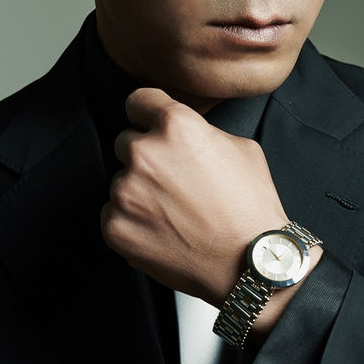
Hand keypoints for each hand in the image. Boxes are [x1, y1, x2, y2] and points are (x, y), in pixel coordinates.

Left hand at [100, 88, 288, 306]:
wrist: (249, 263)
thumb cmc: (250, 207)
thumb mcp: (241, 147)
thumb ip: (202, 131)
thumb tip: (184, 131)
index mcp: (176, 126)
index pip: (138, 100)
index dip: (146, 112)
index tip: (147, 122)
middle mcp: (145, 153)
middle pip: (125, 141)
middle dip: (146, 156)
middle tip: (172, 179)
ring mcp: (126, 192)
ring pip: (120, 179)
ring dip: (139, 190)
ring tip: (172, 210)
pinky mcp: (115, 227)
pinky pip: (112, 213)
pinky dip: (131, 220)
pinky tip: (161, 229)